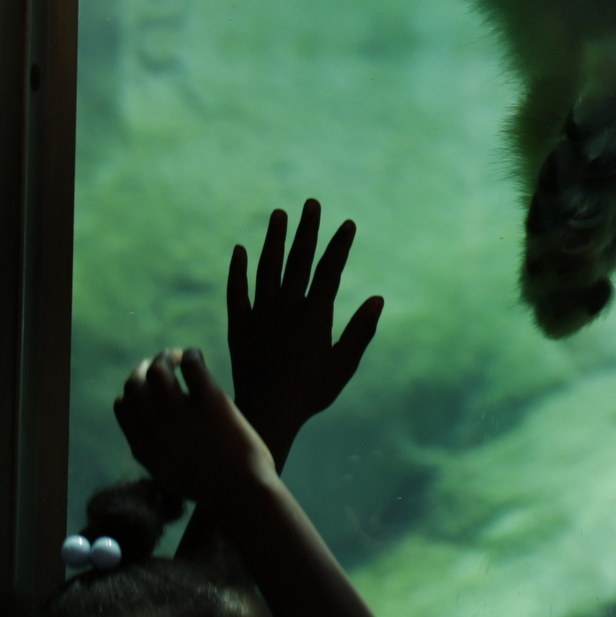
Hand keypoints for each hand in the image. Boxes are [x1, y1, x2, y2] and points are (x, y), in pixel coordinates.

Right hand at [117, 349, 275, 508]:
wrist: (242, 494)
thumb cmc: (215, 489)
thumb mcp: (172, 476)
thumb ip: (158, 455)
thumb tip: (156, 437)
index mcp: (144, 449)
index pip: (123, 407)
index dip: (133, 391)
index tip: (149, 385)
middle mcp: (156, 430)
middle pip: (135, 385)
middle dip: (144, 368)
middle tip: (162, 363)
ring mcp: (181, 416)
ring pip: (158, 371)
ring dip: (165, 357)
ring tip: (179, 356)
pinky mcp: (210, 403)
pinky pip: (191, 365)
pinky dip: (190, 354)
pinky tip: (196, 356)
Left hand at [225, 200, 384, 470]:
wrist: (266, 412)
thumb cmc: (311, 392)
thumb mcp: (343, 365)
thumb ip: (360, 332)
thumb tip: (378, 299)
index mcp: (314, 317)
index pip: (329, 271)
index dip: (338, 246)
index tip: (347, 223)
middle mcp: (286, 309)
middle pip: (297, 261)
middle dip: (306, 230)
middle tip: (311, 204)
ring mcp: (260, 315)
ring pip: (267, 269)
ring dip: (273, 240)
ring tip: (278, 214)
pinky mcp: (239, 326)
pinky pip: (237, 292)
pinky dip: (238, 271)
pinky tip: (240, 251)